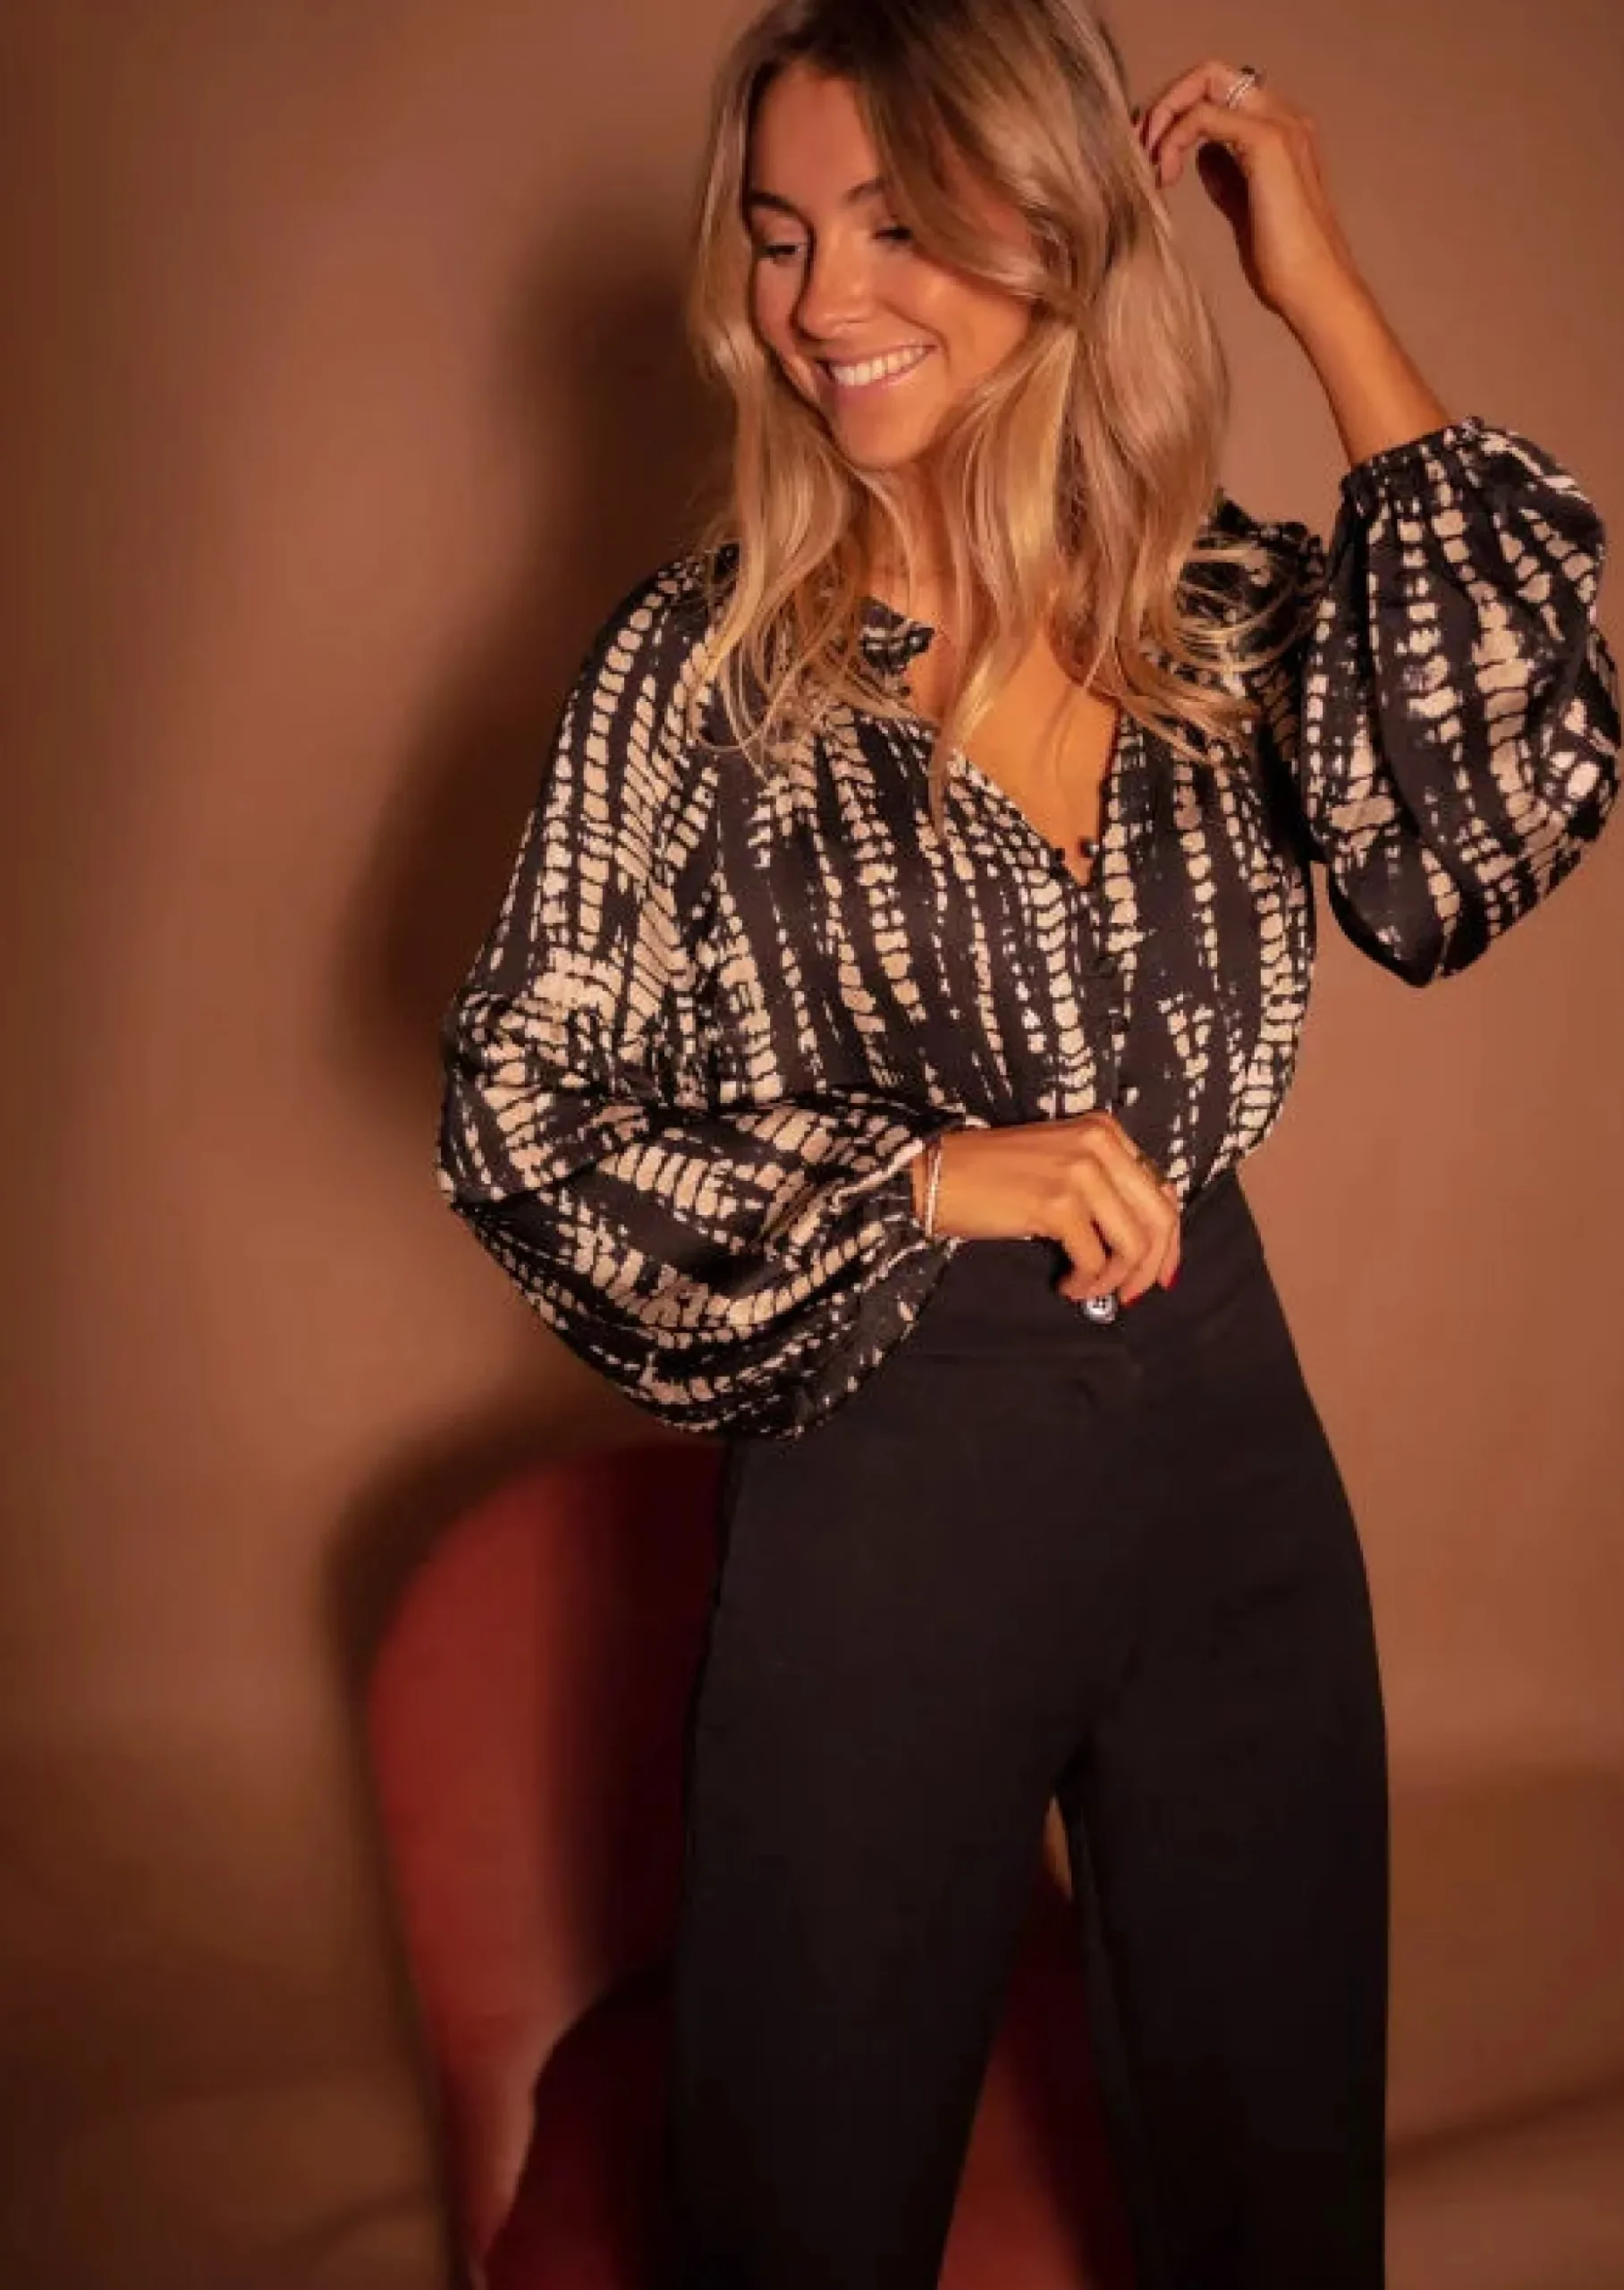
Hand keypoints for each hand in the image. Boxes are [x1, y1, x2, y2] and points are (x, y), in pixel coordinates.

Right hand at [914, 1113, 1181, 1306]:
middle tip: (1131, 1296)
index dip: (1167, 1241)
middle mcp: (1100, 1144)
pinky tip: (1064, 1286)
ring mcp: (1080, 1172)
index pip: (1162, 1190)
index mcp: (1105, 1132)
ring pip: (1132, 1244)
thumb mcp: (1060, 1164)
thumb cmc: (992, 1176)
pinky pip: (1094, 1259)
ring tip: (1087, 1290)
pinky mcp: (1057, 1203)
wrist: (935, 1173)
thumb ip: (1104, 1186)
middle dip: (1150, 1268)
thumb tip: (1146, 1240)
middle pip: (1158, 1218)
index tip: (1157, 1274)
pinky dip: (1085, 1283)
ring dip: (1114, 1281)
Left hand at [1134, 58, 1364, 327]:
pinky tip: (1165, 175)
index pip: (1220, 92)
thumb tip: (1201, 156)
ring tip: (1150, 166)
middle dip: (1165, 105)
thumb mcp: (1245, 211)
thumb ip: (1226, 177)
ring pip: (1205, 82)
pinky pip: (1202, 116)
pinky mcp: (1267, 143)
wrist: (1315, 289)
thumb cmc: (1285, 264)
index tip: (1150, 153)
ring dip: (1164, 117)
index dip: (1177, 112)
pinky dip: (1173, 138)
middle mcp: (1284, 117)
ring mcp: (1278, 125)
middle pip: (1209, 75)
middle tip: (1140, 149)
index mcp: (1281, 130)